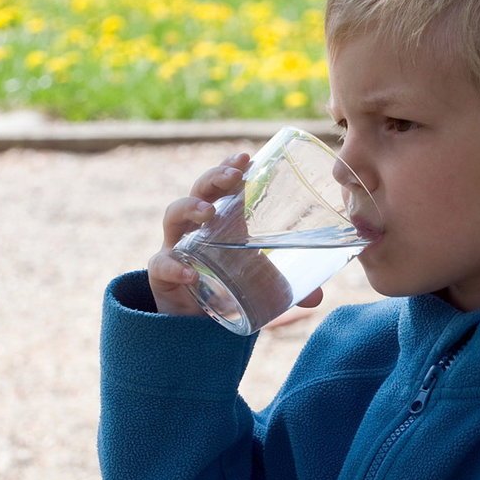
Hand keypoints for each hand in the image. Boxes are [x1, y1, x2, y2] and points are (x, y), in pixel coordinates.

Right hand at [148, 150, 324, 318]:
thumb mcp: (260, 285)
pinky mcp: (161, 274)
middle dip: (214, 178)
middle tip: (234, 176)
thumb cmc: (227, 288)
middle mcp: (195, 228)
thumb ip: (289, 289)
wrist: (193, 322)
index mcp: (222, 222)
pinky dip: (173, 266)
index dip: (231, 168)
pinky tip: (188, 272)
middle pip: (199, 190)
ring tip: (208, 212)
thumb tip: (318, 298)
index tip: (247, 158)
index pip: (223, 186)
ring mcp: (175, 247)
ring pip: (173, 215)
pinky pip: (162, 265)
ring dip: (189, 207)